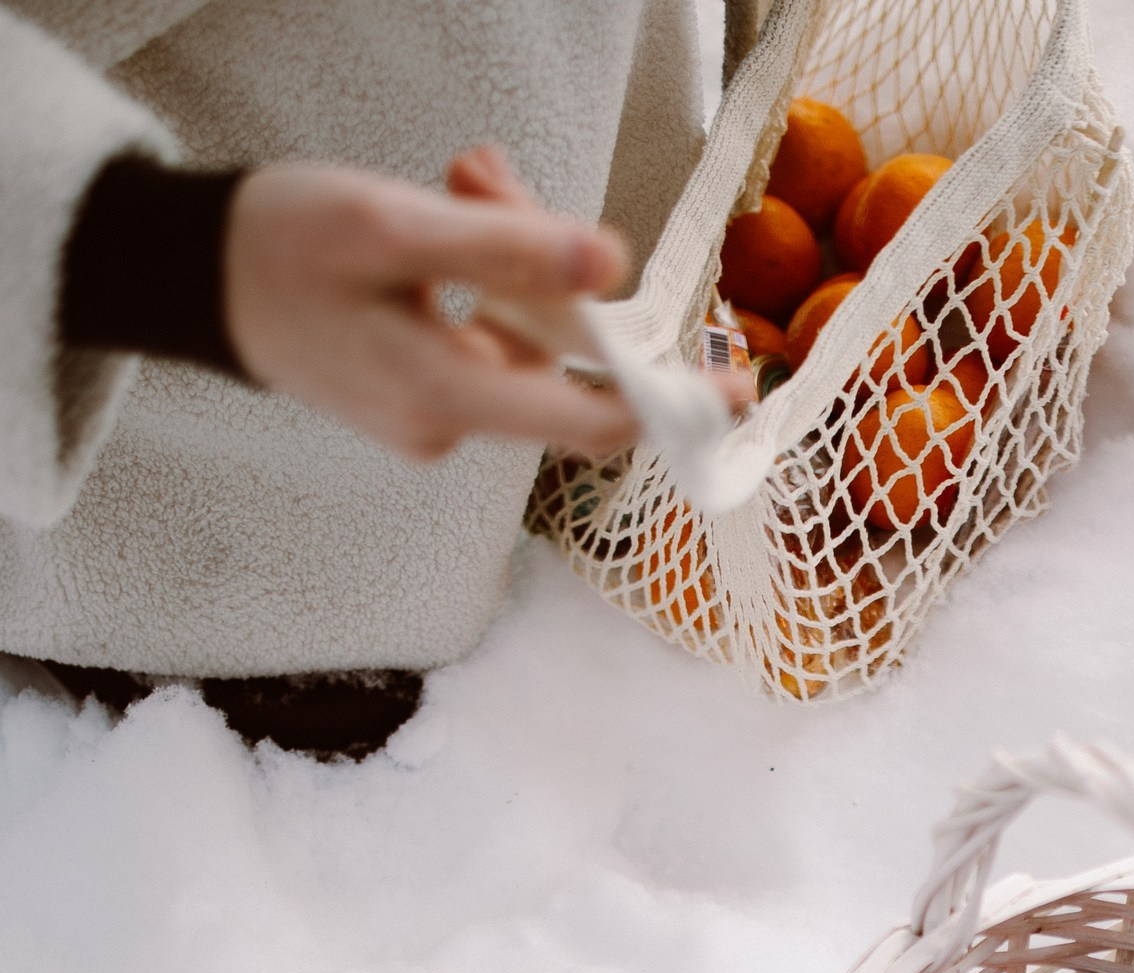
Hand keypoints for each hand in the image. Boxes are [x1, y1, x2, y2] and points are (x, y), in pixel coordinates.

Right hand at [222, 147, 637, 462]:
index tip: (732, 386)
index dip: (665, 404)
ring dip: (517, 256)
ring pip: (527, 338)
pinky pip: (490, 335)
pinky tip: (453, 209)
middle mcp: (453, 427)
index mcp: (447, 398)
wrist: (195, 279)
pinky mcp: (428, 392)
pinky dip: (488, 275)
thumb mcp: (394, 229)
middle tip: (489, 177)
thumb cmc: (281, 245)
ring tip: (460, 177)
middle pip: (559, 361)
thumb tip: (612, 262)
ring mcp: (440, 416)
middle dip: (556, 271)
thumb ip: (507, 249)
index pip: (590, 422)